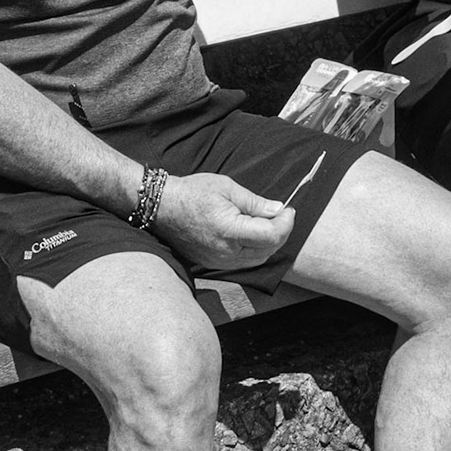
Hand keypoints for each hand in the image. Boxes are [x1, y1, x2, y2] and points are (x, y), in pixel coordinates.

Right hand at [152, 171, 295, 271]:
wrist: (162, 206)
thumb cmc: (192, 192)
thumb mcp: (227, 188)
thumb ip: (255, 203)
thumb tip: (278, 210)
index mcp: (230, 230)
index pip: (271, 236)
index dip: (286, 224)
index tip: (288, 210)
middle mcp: (225, 251)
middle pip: (268, 250)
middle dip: (280, 232)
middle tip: (281, 214)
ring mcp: (218, 260)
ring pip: (257, 259)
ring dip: (268, 243)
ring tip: (268, 222)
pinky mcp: (212, 262)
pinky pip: (243, 261)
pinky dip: (254, 249)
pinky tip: (252, 233)